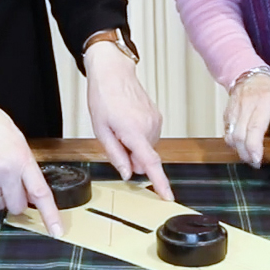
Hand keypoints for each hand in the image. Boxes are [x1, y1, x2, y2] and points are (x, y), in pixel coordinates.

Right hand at [0, 95, 62, 236]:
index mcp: (21, 160)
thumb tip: (29, 191)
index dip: (50, 214)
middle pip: (16, 206)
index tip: (56, 230)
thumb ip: (26, 167)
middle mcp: (4, 172)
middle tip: (13, 185)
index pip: (39, 193)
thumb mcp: (19, 142)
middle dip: (17, 201)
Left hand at [84, 42, 172, 200]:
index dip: (160, 182)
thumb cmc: (104, 97)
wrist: (113, 72)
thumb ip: (116, 155)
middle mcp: (150, 127)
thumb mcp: (101, 130)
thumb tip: (128, 174)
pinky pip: (149, 137)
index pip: (151, 163)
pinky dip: (138, 137)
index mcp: (135, 132)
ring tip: (119, 126)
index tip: (168, 196)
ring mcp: (155, 121)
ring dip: (134, 146)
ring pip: (147, 148)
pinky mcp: (157, 116)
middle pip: (145, 158)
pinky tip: (127, 122)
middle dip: (131, 157)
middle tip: (115, 139)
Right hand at [224, 71, 269, 167]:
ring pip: (231, 135)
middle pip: (240, 135)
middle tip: (254, 162)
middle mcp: (247, 105)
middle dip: (245, 153)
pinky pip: (226, 131)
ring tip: (248, 156)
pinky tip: (241, 146)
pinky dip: (232, 142)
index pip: (254, 128)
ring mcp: (234, 109)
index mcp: (264, 103)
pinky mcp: (227, 113)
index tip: (257, 159)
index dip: (254, 146)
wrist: (250, 76)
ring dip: (238, 149)